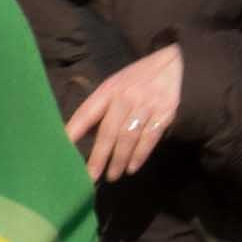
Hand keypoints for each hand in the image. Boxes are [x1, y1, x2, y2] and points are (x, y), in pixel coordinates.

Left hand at [66, 44, 185, 181]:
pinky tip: (132, 167)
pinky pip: (150, 137)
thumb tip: (82, 135)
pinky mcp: (166, 112)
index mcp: (109, 90)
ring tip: (112, 175)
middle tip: (89, 178)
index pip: (85, 114)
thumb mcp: (117, 84)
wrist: (180, 62)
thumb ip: (101, 107)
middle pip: (108, 132)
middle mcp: (126, 97)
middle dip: (98, 157)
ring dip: (119, 160)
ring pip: (128, 138)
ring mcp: (147, 105)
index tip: (60, 153)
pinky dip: (140, 155)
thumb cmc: (142, 77)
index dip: (72, 133)